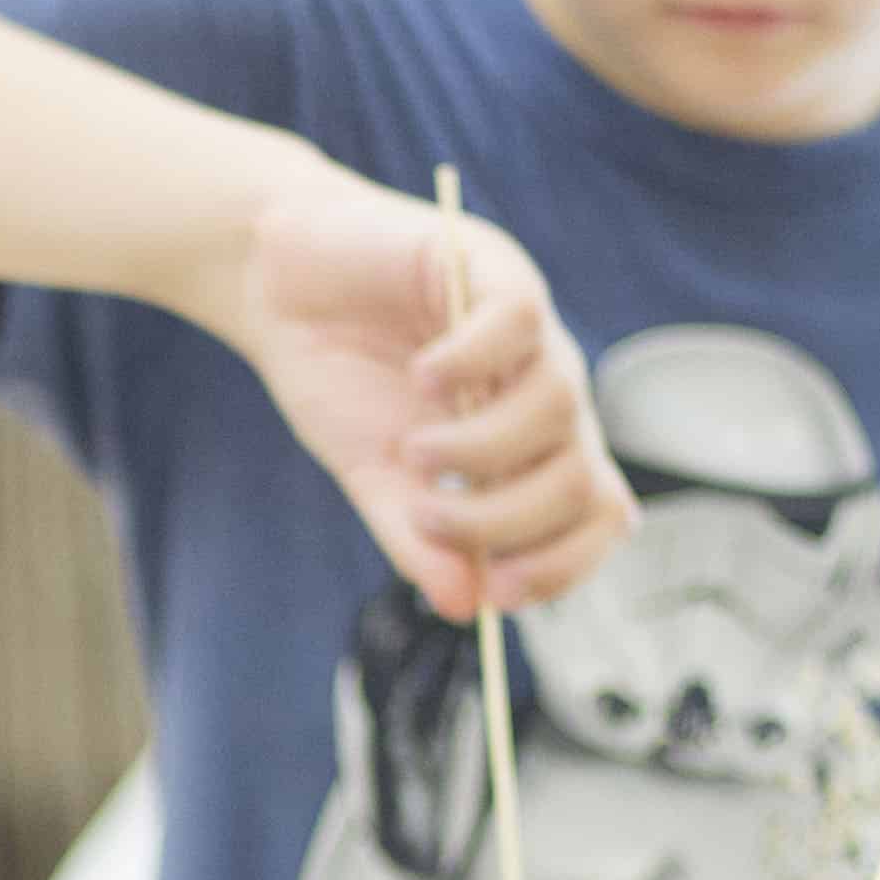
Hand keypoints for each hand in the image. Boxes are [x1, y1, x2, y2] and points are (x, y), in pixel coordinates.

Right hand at [235, 176, 631, 617]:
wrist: (282, 283)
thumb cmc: (337, 377)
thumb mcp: (373, 478)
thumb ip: (420, 540)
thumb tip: (468, 610)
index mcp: (532, 447)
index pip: (597, 515)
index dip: (561, 564)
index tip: (493, 591)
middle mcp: (546, 392)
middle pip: (581, 477)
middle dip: (505, 520)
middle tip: (426, 516)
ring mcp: (529, 333)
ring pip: (557, 408)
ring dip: (479, 450)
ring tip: (412, 449)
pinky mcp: (497, 270)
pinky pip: (520, 325)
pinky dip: (470, 364)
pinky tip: (420, 378)